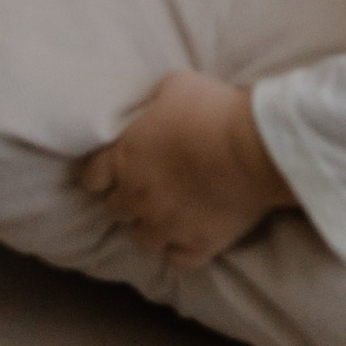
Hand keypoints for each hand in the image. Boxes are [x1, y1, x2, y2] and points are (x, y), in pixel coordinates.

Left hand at [79, 73, 294, 269]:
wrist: (253, 148)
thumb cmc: (213, 110)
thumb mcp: (175, 85)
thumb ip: (153, 101)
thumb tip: (151, 104)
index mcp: (125, 157)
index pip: (92, 177)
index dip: (101, 175)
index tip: (112, 172)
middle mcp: (138, 196)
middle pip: (115, 211)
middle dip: (126, 201)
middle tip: (145, 191)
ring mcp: (166, 226)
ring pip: (142, 240)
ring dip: (150, 229)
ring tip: (166, 219)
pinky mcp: (197, 245)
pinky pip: (178, 260)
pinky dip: (181, 250)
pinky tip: (189, 238)